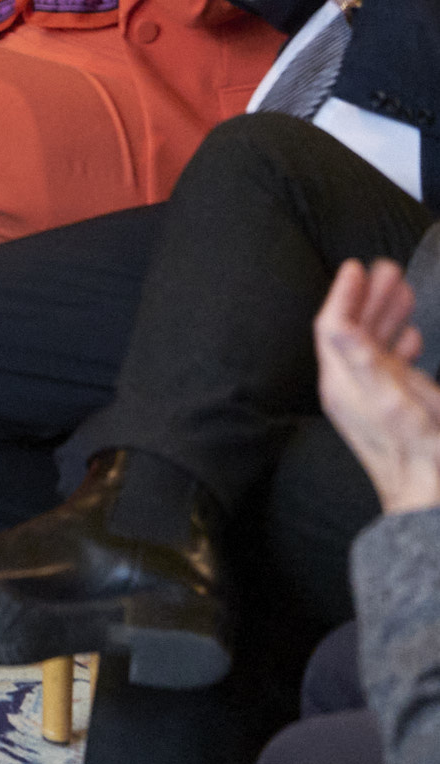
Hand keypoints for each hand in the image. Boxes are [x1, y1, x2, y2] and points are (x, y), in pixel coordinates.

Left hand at [318, 259, 439, 514]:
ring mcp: (369, 399)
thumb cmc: (418, 450)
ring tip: (403, 290)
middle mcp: (350, 388)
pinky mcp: (389, 409)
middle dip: (369, 298)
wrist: (429, 498)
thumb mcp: (391, 401)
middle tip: (387, 269)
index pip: (333, 326)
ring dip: (386, 316)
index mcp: (342, 383)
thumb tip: (336, 324)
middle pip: (352, 332)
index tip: (357, 266)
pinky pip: (388, 367)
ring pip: (372, 347)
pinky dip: (398, 344)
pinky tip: (413, 337)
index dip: (343, 294)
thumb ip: (362, 361)